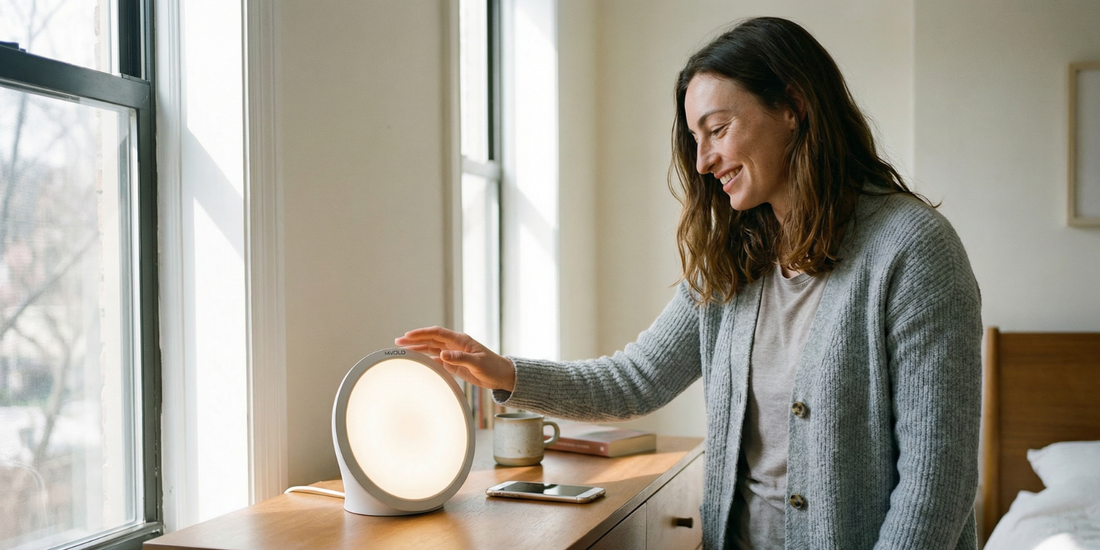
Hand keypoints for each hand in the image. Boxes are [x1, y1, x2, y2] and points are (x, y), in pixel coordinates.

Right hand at [395, 326, 515, 391]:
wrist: (502, 376)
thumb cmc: (493, 367)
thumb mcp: (477, 363)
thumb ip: (460, 358)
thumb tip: (442, 354)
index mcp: (460, 340)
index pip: (437, 333)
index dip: (421, 333)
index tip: (407, 336)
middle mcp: (455, 345)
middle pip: (431, 339)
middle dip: (414, 339)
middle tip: (398, 342)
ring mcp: (454, 353)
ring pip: (432, 348)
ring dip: (418, 348)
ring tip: (404, 350)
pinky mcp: (454, 363)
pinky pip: (437, 359)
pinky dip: (427, 359)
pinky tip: (418, 361)